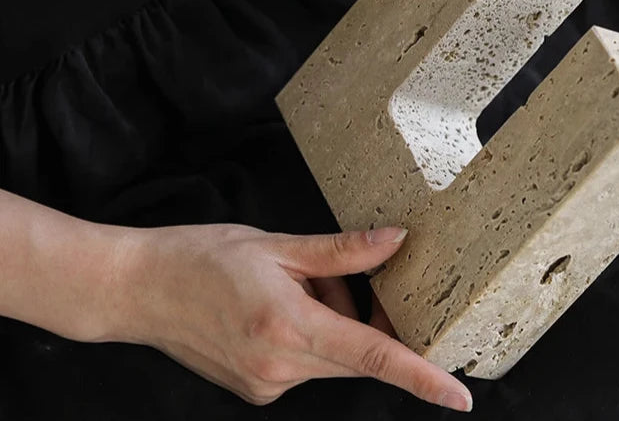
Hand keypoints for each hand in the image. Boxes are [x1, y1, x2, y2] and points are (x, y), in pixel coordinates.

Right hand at [112, 224, 472, 410]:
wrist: (141, 289)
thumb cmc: (204, 258)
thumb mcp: (277, 245)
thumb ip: (341, 251)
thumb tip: (395, 240)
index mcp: (289, 327)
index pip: (372, 356)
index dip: (421, 376)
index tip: (459, 396)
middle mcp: (280, 367)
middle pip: (354, 351)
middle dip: (362, 317)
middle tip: (331, 276)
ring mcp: (266, 385)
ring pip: (330, 355)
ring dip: (329, 321)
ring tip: (287, 284)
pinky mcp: (256, 390)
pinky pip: (305, 363)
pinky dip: (307, 335)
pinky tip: (274, 306)